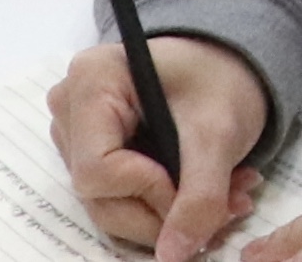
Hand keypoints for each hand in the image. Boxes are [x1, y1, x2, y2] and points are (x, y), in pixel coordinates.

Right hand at [55, 37, 273, 261]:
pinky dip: (163, 205)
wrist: (228, 60)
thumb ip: (199, 196)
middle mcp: (71, 108)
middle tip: (229, 208)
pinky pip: (118, 198)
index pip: (98, 169)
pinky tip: (205, 194)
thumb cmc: (219, 76)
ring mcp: (78, 133)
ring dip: (171, 214)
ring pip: (110, 204)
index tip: (198, 193)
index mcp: (92, 82)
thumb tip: (172, 257)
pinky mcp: (93, 153)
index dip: (148, 194)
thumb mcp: (218, 132)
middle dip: (166, 213)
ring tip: (230, 199)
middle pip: (101, 195)